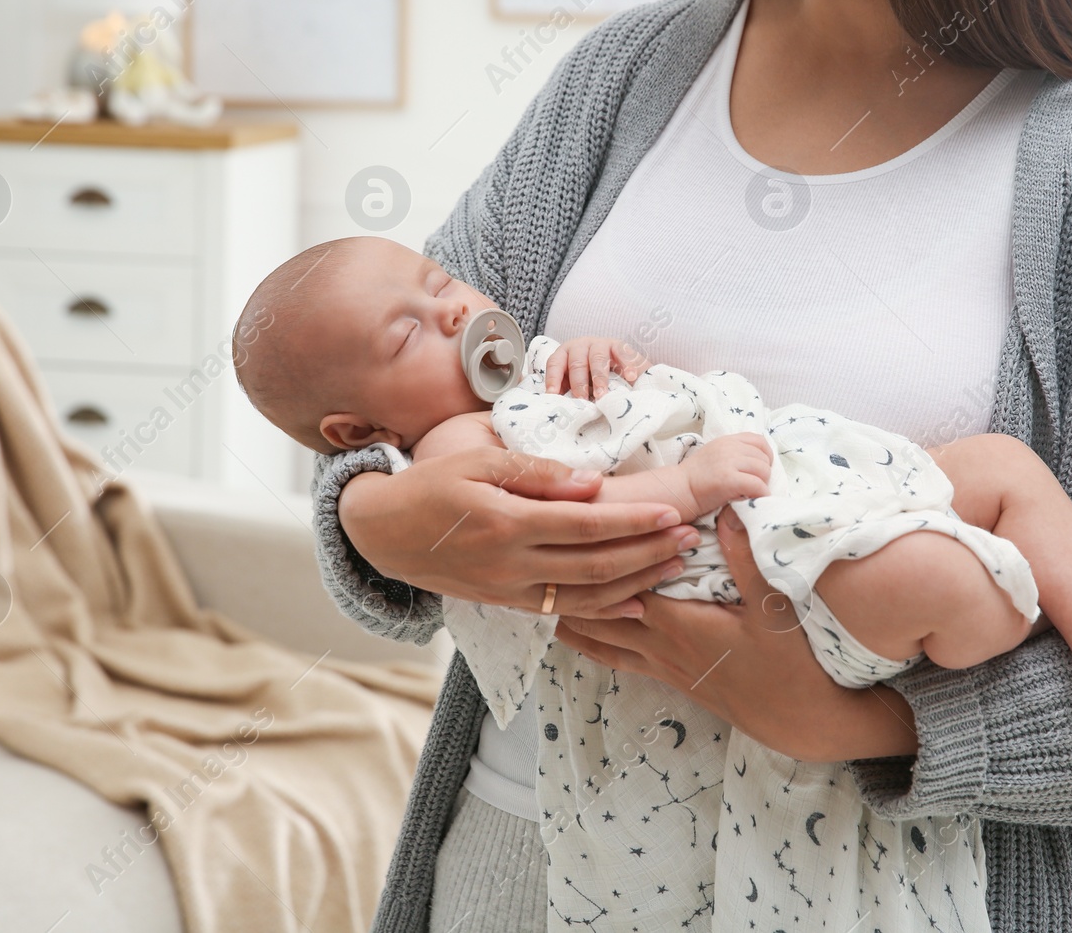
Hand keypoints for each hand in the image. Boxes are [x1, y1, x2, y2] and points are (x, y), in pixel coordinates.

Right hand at [339, 446, 701, 619]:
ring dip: (636, 583)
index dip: (633, 522)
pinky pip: (565, 611)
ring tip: (673, 566)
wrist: (384, 532)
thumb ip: (536, 473)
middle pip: (596, 566)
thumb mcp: (478, 460)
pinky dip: (604, 610)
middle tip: (687, 539)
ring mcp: (511, 591)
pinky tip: (636, 600)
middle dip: (648, 554)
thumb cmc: (433, 484)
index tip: (671, 514)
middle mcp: (512, 565)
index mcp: (507, 524)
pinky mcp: (509, 604)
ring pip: (587, 597)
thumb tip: (592, 482)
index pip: (586, 526)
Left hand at [545, 336, 649, 399]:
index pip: (555, 363)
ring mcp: (600, 344)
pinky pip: (621, 353)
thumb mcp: (577, 384)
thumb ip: (568, 392)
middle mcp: (580, 346)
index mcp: (565, 354)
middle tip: (582, 399)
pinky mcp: (618, 345)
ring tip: (602, 395)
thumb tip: (559, 408)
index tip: (553, 394)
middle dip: (579, 382)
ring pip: (597, 358)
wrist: (620, 368)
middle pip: (577, 363)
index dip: (553, 379)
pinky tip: (630, 377)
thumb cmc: (591, 380)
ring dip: (599, 377)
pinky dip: (626, 365)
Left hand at [555, 506, 921, 761]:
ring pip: (595, 637)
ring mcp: (659, 665)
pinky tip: (575, 622)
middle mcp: (658, 646)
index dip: (601, 555)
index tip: (584, 523)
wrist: (799, 720)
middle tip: (549, 543)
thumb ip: (747, 559)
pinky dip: (589, 636)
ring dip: (573, 607)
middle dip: (572, 580)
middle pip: (594, 611)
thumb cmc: (791, 662)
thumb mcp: (776, 605)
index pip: (621, 584)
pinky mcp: (666, 677)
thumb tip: (727, 511)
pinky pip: (612, 656)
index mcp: (677, 624)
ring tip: (551, 575)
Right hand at [680, 432, 772, 519]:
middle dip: (763, 474)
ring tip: (751, 493)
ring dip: (762, 484)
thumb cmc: (696, 478)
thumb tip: (758, 462)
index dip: (766, 455)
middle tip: (753, 486)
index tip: (761, 469)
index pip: (759, 440)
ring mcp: (728, 462)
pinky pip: (757, 486)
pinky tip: (753, 500)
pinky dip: (760, 495)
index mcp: (726, 440)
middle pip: (763, 458)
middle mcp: (729, 447)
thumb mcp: (714, 455)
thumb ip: (733, 453)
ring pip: (763, 471)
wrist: (678, 490)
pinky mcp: (728, 480)